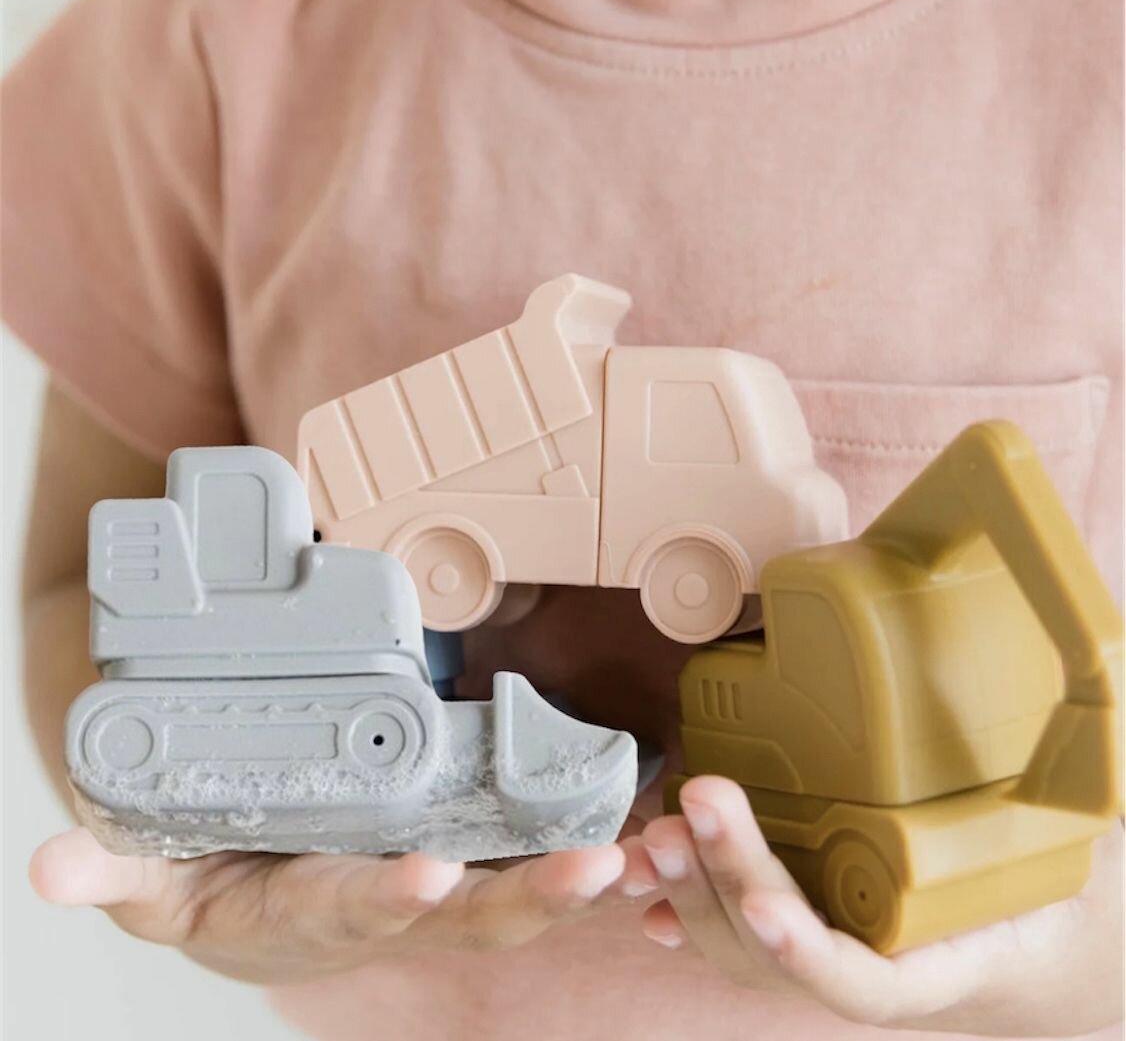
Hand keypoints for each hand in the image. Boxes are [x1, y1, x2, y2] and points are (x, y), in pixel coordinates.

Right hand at [30, 826, 658, 984]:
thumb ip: (112, 870)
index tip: (431, 877)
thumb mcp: (151, 880)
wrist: (253, 901)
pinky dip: (578, 858)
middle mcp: (385, 899)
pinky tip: (641, 837)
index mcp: (312, 905)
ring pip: (512, 891)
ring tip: (631, 857)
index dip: (391, 896)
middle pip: (468, 911)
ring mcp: (430, 884)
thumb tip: (46, 863)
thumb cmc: (207, 885)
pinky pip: (526, 862)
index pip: (355, 902)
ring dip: (570, 880)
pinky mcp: (460, 855)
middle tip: (592, 872)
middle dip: (528, 898)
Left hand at [640, 776, 1123, 1035]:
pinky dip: (683, 901)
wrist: (1033, 942)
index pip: (860, 981)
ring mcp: (825, 946)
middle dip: (730, 878)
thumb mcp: (1077, 848)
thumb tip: (1103, 695)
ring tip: (657, 826)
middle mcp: (869, 966)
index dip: (808, 954)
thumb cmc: (1049, 888)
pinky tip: (643, 879)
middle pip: (778, 947)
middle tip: (700, 803)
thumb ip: (1084, 793)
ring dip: (691, 885)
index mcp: (936, 963)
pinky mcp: (800, 914)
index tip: (767, 910)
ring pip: (738, 940)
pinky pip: (726, 925)